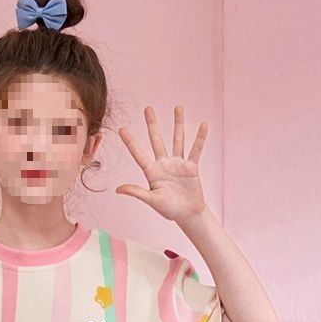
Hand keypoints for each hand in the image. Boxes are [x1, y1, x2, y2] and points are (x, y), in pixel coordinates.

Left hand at [115, 104, 208, 223]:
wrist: (187, 214)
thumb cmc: (168, 210)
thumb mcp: (151, 200)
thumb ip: (137, 192)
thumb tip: (118, 189)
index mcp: (151, 172)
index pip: (138, 154)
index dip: (130, 142)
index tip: (121, 128)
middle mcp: (163, 164)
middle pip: (156, 140)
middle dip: (152, 124)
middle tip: (148, 108)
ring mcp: (178, 163)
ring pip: (177, 139)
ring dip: (178, 123)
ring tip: (178, 107)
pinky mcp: (191, 166)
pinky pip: (196, 150)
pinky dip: (200, 138)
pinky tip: (203, 125)